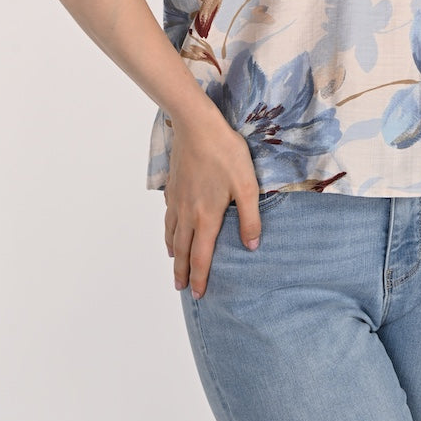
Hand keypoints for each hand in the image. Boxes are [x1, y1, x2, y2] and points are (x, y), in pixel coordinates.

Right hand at [163, 94, 261, 299]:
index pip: (202, 257)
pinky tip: (172, 226)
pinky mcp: (172, 185)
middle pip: (182, 250)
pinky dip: (169, 228)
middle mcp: (187, 213)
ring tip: (174, 261)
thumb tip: (252, 246)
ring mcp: (177, 199)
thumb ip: (250, 218)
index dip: (200, 278)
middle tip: (181, 288)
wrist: (197, 126)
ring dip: (174, 252)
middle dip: (182, 271)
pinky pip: (168, 215)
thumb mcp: (247, 185)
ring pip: (172, 233)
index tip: (199, 294)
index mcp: (206, 217)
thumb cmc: (225, 153)